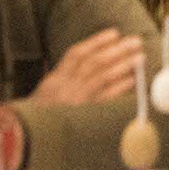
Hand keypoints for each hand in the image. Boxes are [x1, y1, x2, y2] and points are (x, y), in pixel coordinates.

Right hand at [28, 28, 142, 106]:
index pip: (76, 54)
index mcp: (55, 79)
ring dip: (122, 65)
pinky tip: (133, 80)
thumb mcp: (44, 94)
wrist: (29, 136)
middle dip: (116, 49)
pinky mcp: (86, 113)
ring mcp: (77, 99)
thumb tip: (77, 65)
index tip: (114, 33)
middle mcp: (65, 85)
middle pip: (94, 62)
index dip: (96, 42)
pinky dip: (120, 87)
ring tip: (139, 56)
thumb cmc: (40, 117)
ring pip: (102, 76)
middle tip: (135, 41)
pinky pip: (106, 97)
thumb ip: (58, 80)